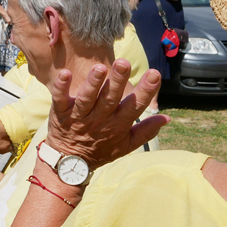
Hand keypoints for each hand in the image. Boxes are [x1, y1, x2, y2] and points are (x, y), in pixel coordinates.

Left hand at [46, 59, 169, 170]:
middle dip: (117, 81)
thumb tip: (166, 118)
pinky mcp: (60, 114)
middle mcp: (98, 120)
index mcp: (117, 125)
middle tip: (123, 63)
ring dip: (93, 83)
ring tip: (99, 68)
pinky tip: (64, 74)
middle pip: (109, 99)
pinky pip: (59, 99)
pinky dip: (61, 87)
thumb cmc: (99, 150)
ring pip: (87, 99)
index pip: (134, 106)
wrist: (68, 163)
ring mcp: (78, 117)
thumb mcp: (125, 145)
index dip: (145, 91)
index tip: (154, 73)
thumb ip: (145, 131)